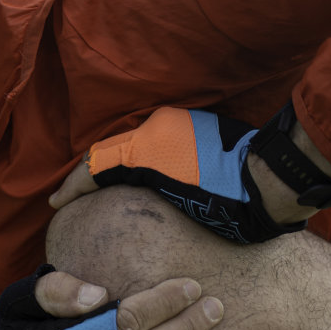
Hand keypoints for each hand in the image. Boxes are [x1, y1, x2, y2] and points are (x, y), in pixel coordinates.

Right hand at [49, 107, 330, 243]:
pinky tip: (137, 179)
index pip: (95, 163)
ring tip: (100, 190)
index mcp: (146, 144)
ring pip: (132, 145)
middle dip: (88, 173)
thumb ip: (130, 187)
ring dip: (114, 167)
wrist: (274, 184)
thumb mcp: (169, 203)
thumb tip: (103, 189)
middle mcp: (158, 127)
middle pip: (110, 151)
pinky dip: (138, 160)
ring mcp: (178, 125)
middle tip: (72, 196)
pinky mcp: (196, 128)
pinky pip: (155, 142)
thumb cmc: (227, 204)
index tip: (57, 203)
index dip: (72, 185)